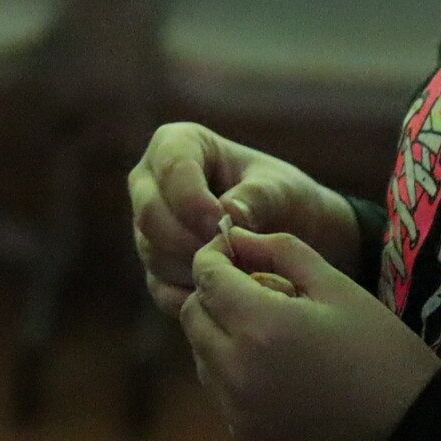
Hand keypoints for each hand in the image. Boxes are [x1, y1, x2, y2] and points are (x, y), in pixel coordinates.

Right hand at [129, 121, 360, 316]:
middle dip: (190, 239)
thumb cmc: (285, 198)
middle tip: (231, 255)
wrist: (293, 234)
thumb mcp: (282, 190)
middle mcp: (151, 183)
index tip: (223, 224)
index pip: (170, 168)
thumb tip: (228, 214)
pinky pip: (161, 288)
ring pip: (153, 253)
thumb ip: (258, 197)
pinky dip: (195, 296)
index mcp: (177, 144)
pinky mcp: (155, 266)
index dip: (193, 199)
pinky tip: (230, 296)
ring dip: (196, 269)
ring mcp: (148, 227)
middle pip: (150, 214)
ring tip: (240, 272)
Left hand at [180, 226, 440, 440]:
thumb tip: (235, 235)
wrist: (411, 427)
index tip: (233, 249)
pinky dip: (229, 368)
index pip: (204, 275)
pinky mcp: (245, 434)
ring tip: (265, 326)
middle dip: (212, 292)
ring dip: (218, 330)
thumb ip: (277, 249)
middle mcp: (237, 371)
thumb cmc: (379, 349)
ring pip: (199, 351)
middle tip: (251, 287)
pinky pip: (216, 387)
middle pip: (192, 313)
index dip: (213, 255)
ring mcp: (237, 409)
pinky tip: (270, 363)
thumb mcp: (335, 284)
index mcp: (261, 327)